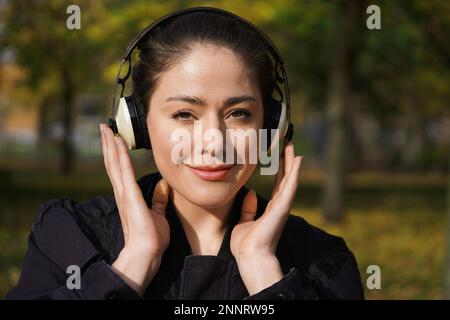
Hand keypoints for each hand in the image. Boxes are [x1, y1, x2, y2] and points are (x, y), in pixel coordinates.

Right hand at [99, 123, 169, 294]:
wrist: (147, 252)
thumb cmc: (152, 238)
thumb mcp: (158, 214)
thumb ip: (158, 199)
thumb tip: (164, 185)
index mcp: (128, 197)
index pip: (119, 170)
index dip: (115, 154)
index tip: (113, 139)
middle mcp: (122, 193)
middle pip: (112, 163)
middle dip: (108, 145)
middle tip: (103, 128)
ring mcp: (124, 193)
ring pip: (114, 163)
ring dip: (110, 145)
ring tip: (105, 129)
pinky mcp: (130, 195)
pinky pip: (124, 170)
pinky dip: (120, 155)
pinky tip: (118, 142)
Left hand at [230, 143, 301, 293]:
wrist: (250, 257)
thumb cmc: (246, 244)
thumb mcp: (243, 222)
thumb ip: (248, 209)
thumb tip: (249, 193)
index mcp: (271, 209)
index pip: (277, 184)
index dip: (279, 169)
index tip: (279, 155)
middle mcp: (279, 206)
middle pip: (285, 179)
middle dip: (287, 162)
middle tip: (288, 144)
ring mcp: (282, 206)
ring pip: (289, 179)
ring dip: (292, 163)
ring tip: (292, 147)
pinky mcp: (282, 208)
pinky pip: (289, 187)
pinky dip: (294, 173)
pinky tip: (297, 160)